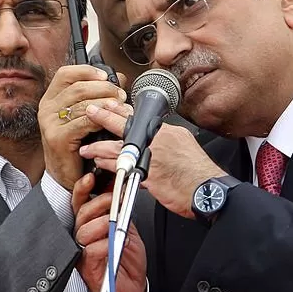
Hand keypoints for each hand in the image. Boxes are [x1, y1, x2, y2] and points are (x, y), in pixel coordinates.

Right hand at [38, 65, 130, 189]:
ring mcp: (50, 123)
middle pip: (78, 87)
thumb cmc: (76, 143)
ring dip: (107, 104)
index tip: (106, 76)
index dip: (87, 71)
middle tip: (121, 96)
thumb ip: (98, 94)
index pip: (66, 74)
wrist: (64, 174)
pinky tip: (109, 123)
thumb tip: (118, 77)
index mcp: (52, 98)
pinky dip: (100, 120)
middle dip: (104, 89)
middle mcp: (47, 108)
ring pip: (83, 104)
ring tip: (121, 109)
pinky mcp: (58, 137)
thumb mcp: (86, 114)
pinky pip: (84, 122)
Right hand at [72, 173, 146, 291]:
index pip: (80, 203)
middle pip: (81, 213)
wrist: (133, 291)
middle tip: (116, 201)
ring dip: (104, 224)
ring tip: (118, 226)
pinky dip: (106, 244)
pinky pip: (91, 250)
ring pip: (84, 230)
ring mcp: (83, 252)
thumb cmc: (127, 261)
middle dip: (99, 203)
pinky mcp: (87, 268)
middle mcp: (84, 237)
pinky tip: (117, 244)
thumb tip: (122, 190)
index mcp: (91, 225)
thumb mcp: (128, 228)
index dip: (83, 189)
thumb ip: (121, 211)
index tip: (92, 178)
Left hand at [80, 105, 226, 218]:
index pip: (139, 117)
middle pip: (124, 125)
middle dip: (104, 117)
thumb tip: (160, 136)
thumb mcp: (186, 144)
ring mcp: (150, 157)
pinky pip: (122, 169)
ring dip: (98, 147)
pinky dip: (108, 167)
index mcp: (166, 132)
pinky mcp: (147, 175)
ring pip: (117, 148)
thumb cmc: (198, 171)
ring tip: (86, 147)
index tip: (107, 103)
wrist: (206, 188)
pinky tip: (99, 166)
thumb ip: (168, 139)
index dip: (120, 110)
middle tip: (90, 110)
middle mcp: (156, 140)